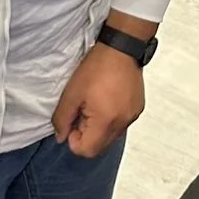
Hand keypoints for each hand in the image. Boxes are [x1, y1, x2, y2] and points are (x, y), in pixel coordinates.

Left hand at [52, 41, 145, 157]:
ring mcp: (132, 116)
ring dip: (100, 128)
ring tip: (95, 104)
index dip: (74, 141)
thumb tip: (61, 137)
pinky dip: (112, 120)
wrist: (121, 48)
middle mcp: (123, 123)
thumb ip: (62, 119)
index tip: (73, 122)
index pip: (87, 151)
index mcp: (106, 121)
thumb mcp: (71, 93)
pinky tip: (107, 100)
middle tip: (82, 112)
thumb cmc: (96, 68)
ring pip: (111, 136)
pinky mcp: (138, 108)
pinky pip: (121, 124)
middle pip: (100, 146)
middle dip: (87, 135)